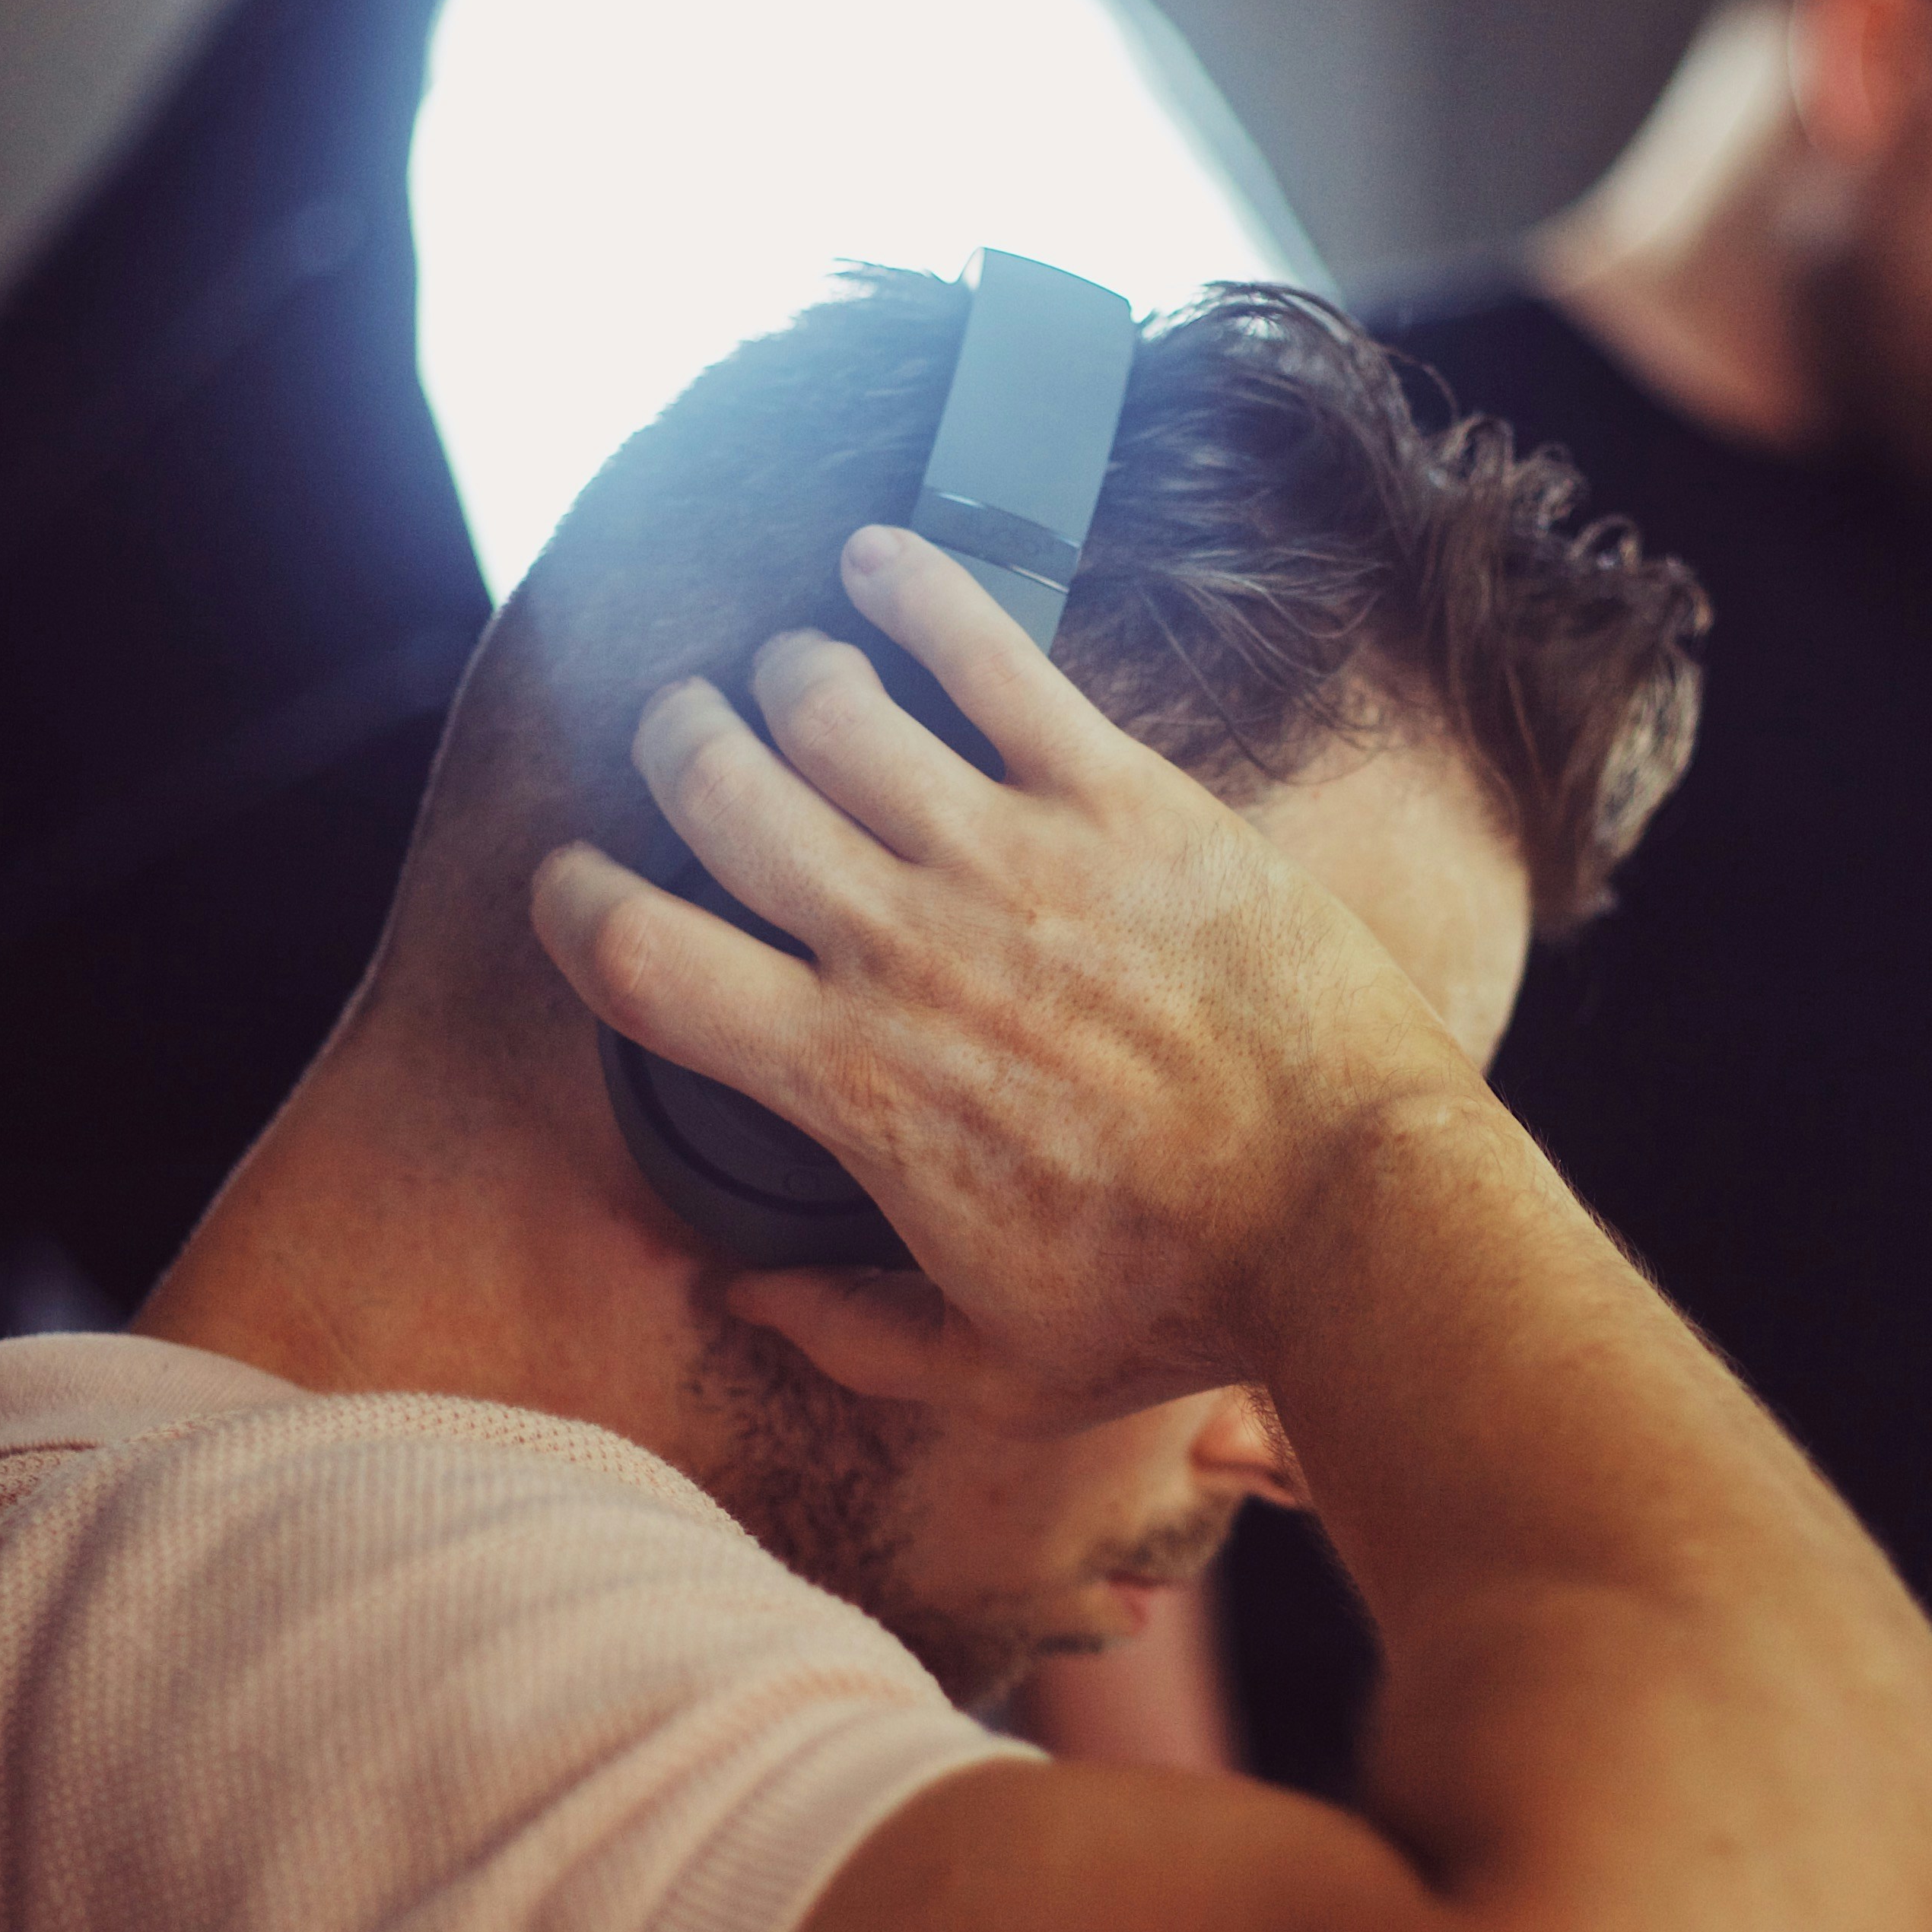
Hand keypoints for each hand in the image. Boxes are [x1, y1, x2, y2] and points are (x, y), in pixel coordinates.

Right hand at [530, 525, 1491, 1428]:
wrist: (1360, 1220)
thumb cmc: (1185, 1299)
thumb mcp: (994, 1370)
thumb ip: (849, 1335)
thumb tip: (746, 1296)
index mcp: (850, 1079)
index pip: (635, 956)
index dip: (571, 907)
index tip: (577, 893)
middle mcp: (907, 946)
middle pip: (713, 788)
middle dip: (674, 747)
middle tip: (689, 745)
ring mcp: (1015, 856)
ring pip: (834, 702)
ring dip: (792, 674)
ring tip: (802, 681)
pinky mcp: (1125, 797)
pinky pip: (994, 652)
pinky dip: (917, 587)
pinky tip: (881, 561)